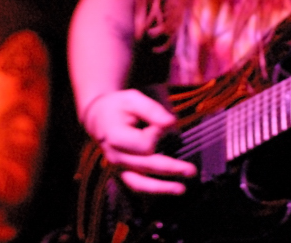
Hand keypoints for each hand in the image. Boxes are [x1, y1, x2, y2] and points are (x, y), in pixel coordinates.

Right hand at [82, 89, 196, 194]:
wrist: (99, 117)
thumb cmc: (118, 106)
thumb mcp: (133, 99)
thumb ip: (152, 110)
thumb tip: (172, 123)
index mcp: (115, 136)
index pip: (143, 143)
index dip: (157, 134)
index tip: (163, 124)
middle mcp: (115, 155)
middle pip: (146, 165)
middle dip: (170, 168)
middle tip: (191, 170)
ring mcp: (117, 167)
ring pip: (140, 182)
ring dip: (162, 187)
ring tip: (181, 189)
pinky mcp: (122, 172)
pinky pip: (137, 185)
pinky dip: (152, 190)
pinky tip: (169, 189)